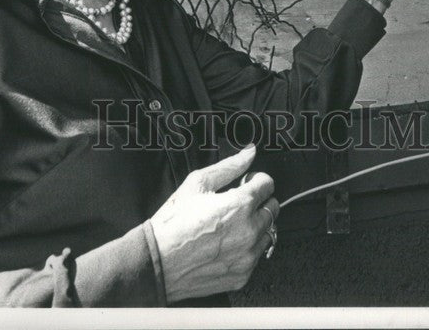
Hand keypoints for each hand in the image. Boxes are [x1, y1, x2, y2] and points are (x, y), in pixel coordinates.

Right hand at [149, 144, 278, 301]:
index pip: (268, 184)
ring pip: (267, 232)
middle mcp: (249, 232)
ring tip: (230, 225)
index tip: (245, 184)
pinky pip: (257, 256)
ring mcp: (247, 256)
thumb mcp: (197, 183)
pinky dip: (247, 248)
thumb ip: (230, 166)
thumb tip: (249, 153)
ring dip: (255, 225)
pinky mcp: (242, 276)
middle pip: (272, 208)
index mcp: (240, 205)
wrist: (156, 262)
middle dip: (258, 202)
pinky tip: (226, 244)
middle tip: (237, 204)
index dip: (255, 180)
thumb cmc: (173, 223)